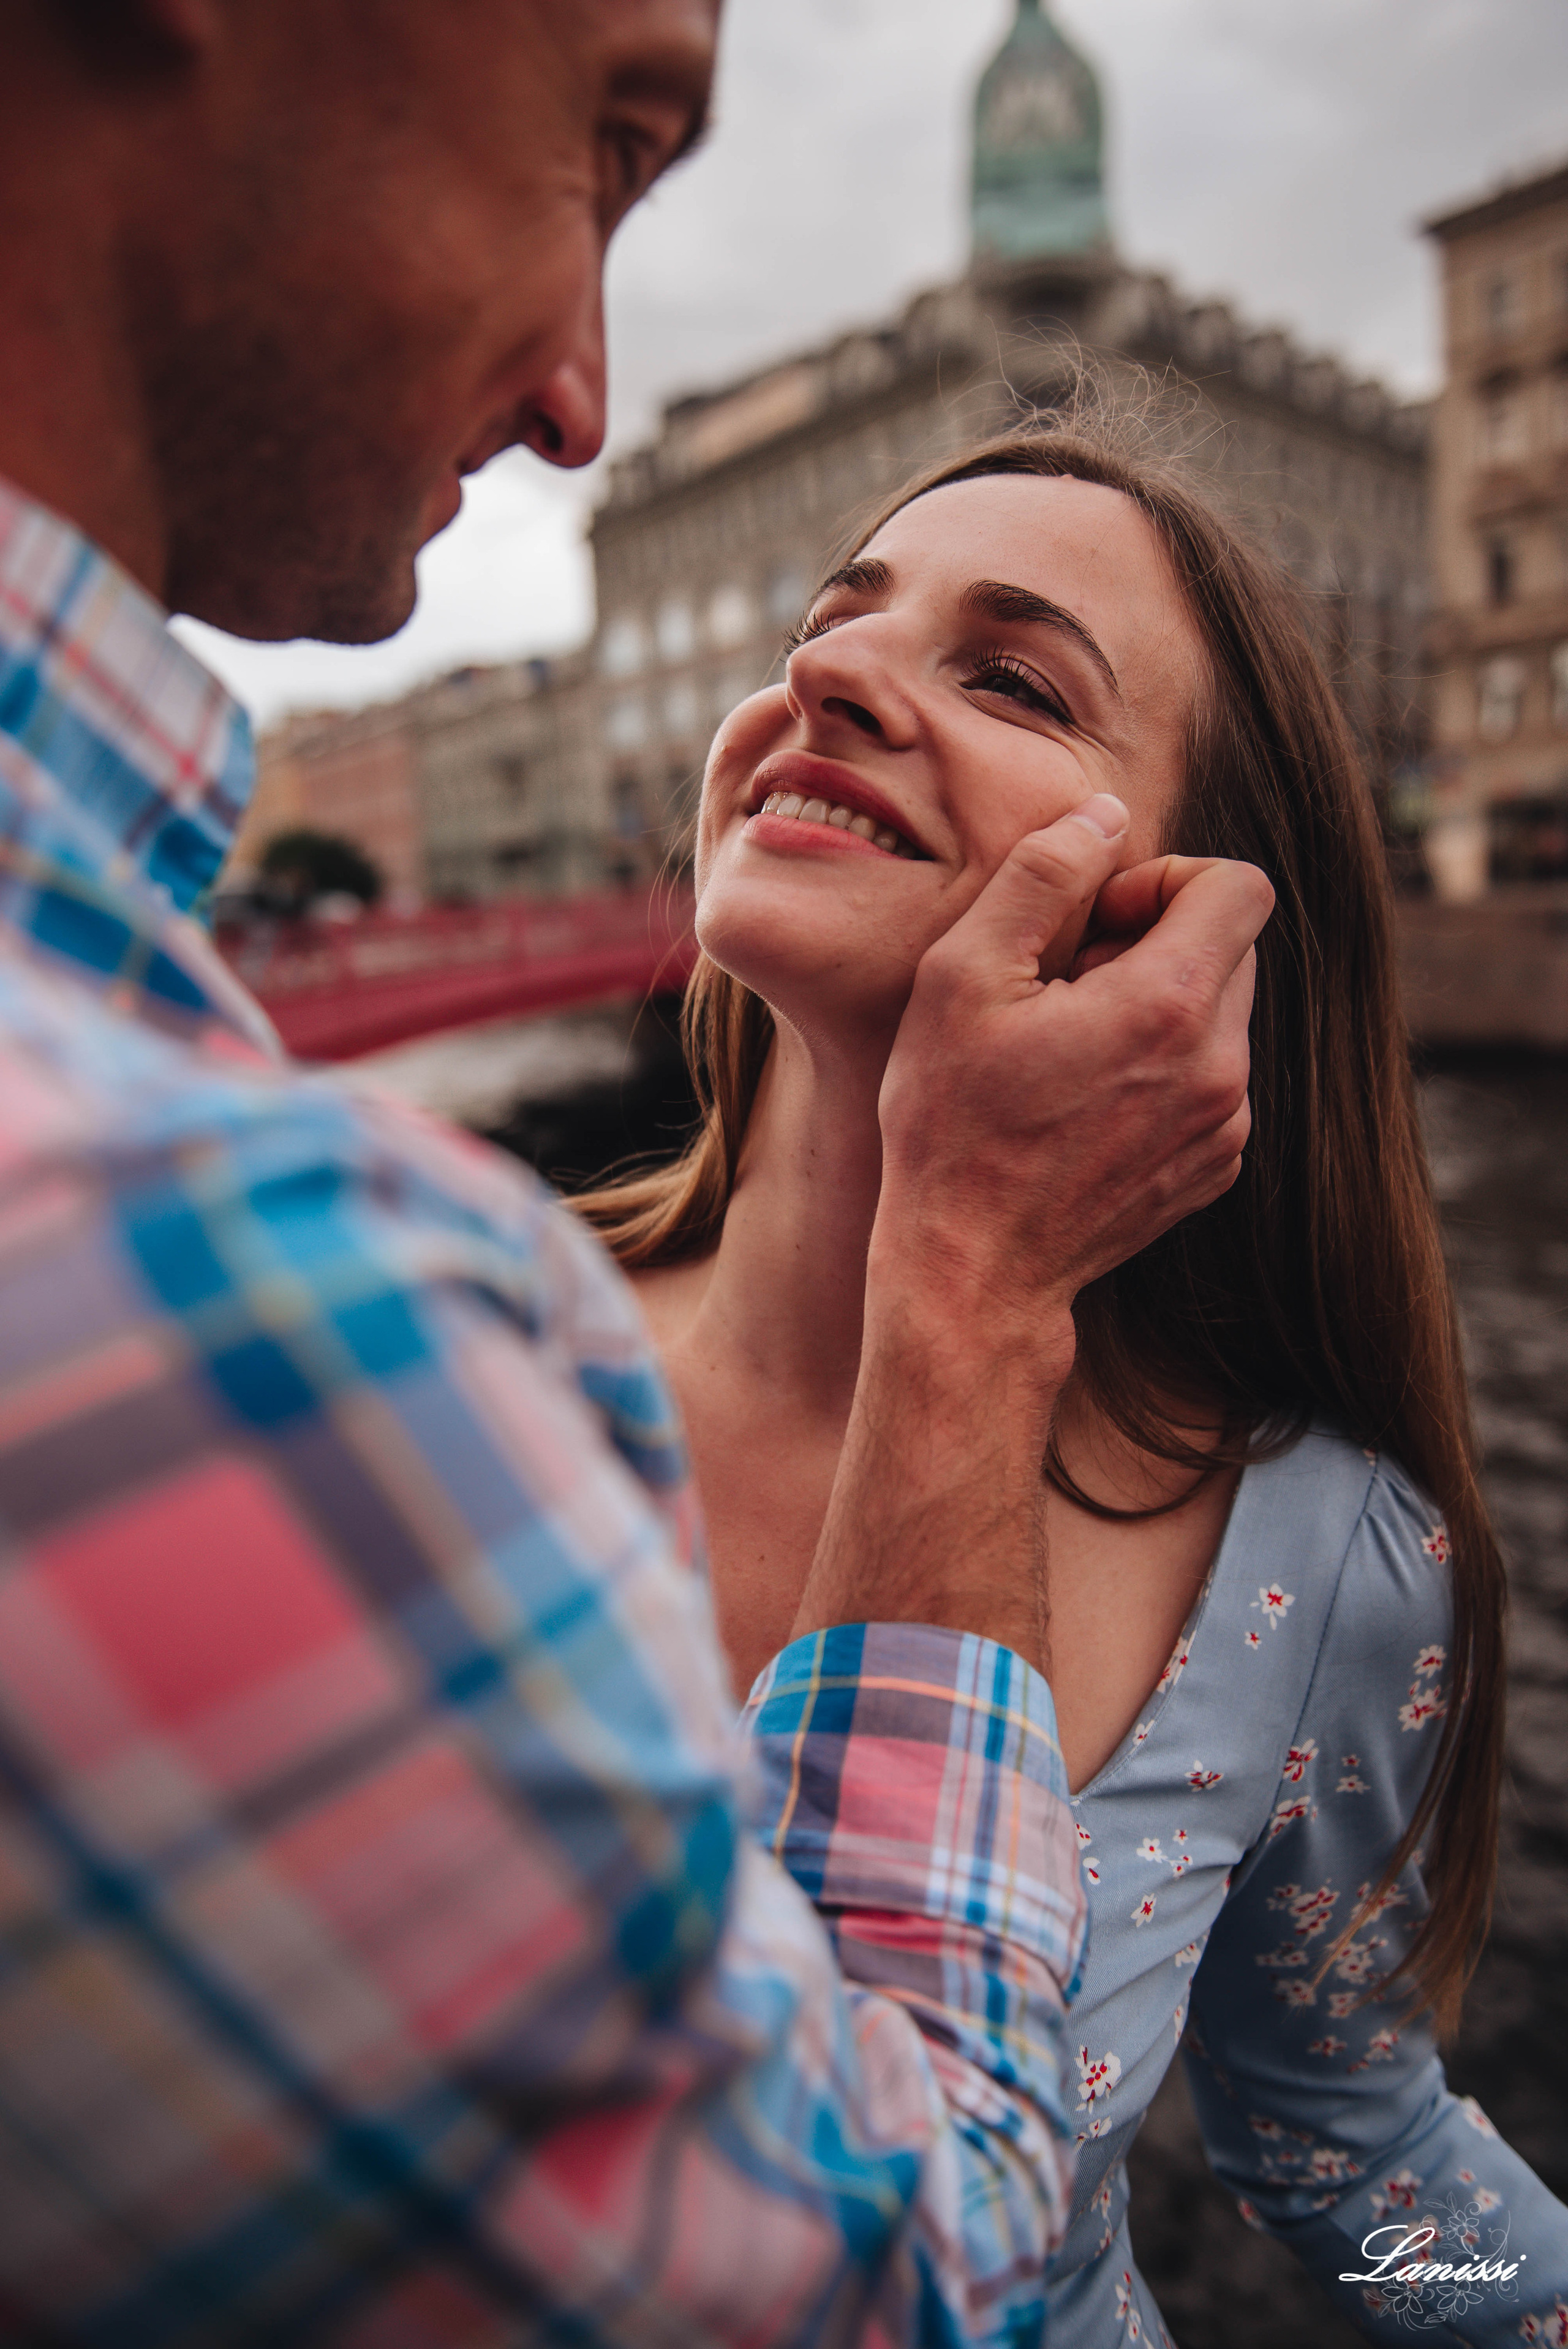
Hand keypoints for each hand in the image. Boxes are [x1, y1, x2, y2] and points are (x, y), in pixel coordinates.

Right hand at [789, 794, 1271, 1674]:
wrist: (971, 1274)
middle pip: (1233, 947)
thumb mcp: (961, 979)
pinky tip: (1082, 1101)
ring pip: (1220, 1015)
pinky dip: (1161, 1068)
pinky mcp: (1213, 1167)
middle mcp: (1220, 1066)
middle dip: (1159, 940)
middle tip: (1069, 982)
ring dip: (1157, 1006)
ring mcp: (1224, 1125)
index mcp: (1169, 1006)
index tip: (1100, 920)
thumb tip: (1103, 817)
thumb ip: (1040, 877)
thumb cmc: (950, 1127)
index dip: (1168, 879)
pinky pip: (1210, 1079)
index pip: (1240, 885)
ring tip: (1068, 1048)